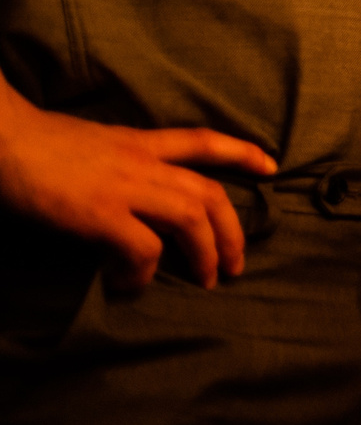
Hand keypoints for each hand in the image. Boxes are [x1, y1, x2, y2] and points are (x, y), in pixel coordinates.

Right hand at [0, 85, 273, 291]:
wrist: (2, 139)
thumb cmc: (34, 143)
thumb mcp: (91, 144)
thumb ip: (117, 164)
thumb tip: (124, 196)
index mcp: (137, 142)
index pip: (202, 142)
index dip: (240, 153)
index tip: (271, 164)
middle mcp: (140, 162)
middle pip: (208, 193)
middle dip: (232, 229)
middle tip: (237, 263)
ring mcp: (124, 187)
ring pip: (191, 218)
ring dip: (205, 253)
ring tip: (206, 281)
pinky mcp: (101, 214)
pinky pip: (143, 248)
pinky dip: (145, 272)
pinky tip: (132, 284)